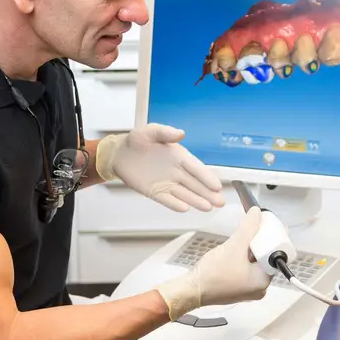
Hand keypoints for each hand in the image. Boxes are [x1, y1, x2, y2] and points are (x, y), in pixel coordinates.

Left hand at [95, 123, 225, 211]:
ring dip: (196, 200)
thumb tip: (180, 133)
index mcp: (179, 156)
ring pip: (184, 194)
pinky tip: (185, 208)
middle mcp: (176, 171)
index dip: (207, 177)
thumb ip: (165, 132)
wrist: (119, 154)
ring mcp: (167, 183)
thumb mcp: (150, 131)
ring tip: (208, 207)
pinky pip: (167, 199)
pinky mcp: (155, 192)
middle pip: (195, 184)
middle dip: (208, 193)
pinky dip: (175, 204)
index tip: (217, 185)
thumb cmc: (137, 141)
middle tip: (220, 202)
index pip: (196, 168)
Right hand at [154, 206, 272, 319]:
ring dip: (250, 248)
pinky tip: (236, 250)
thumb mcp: (233, 247)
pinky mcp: (238, 287)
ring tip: (242, 238)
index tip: (267, 224)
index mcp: (263, 281)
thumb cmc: (212, 275)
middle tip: (253, 228)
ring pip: (255, 262)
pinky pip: (247, 268)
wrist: (191, 290)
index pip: (275, 254)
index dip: (272, 237)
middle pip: (266, 257)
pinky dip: (243, 257)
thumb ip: (248, 228)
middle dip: (259, 241)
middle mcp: (259, 287)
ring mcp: (248, 288)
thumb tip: (257, 213)